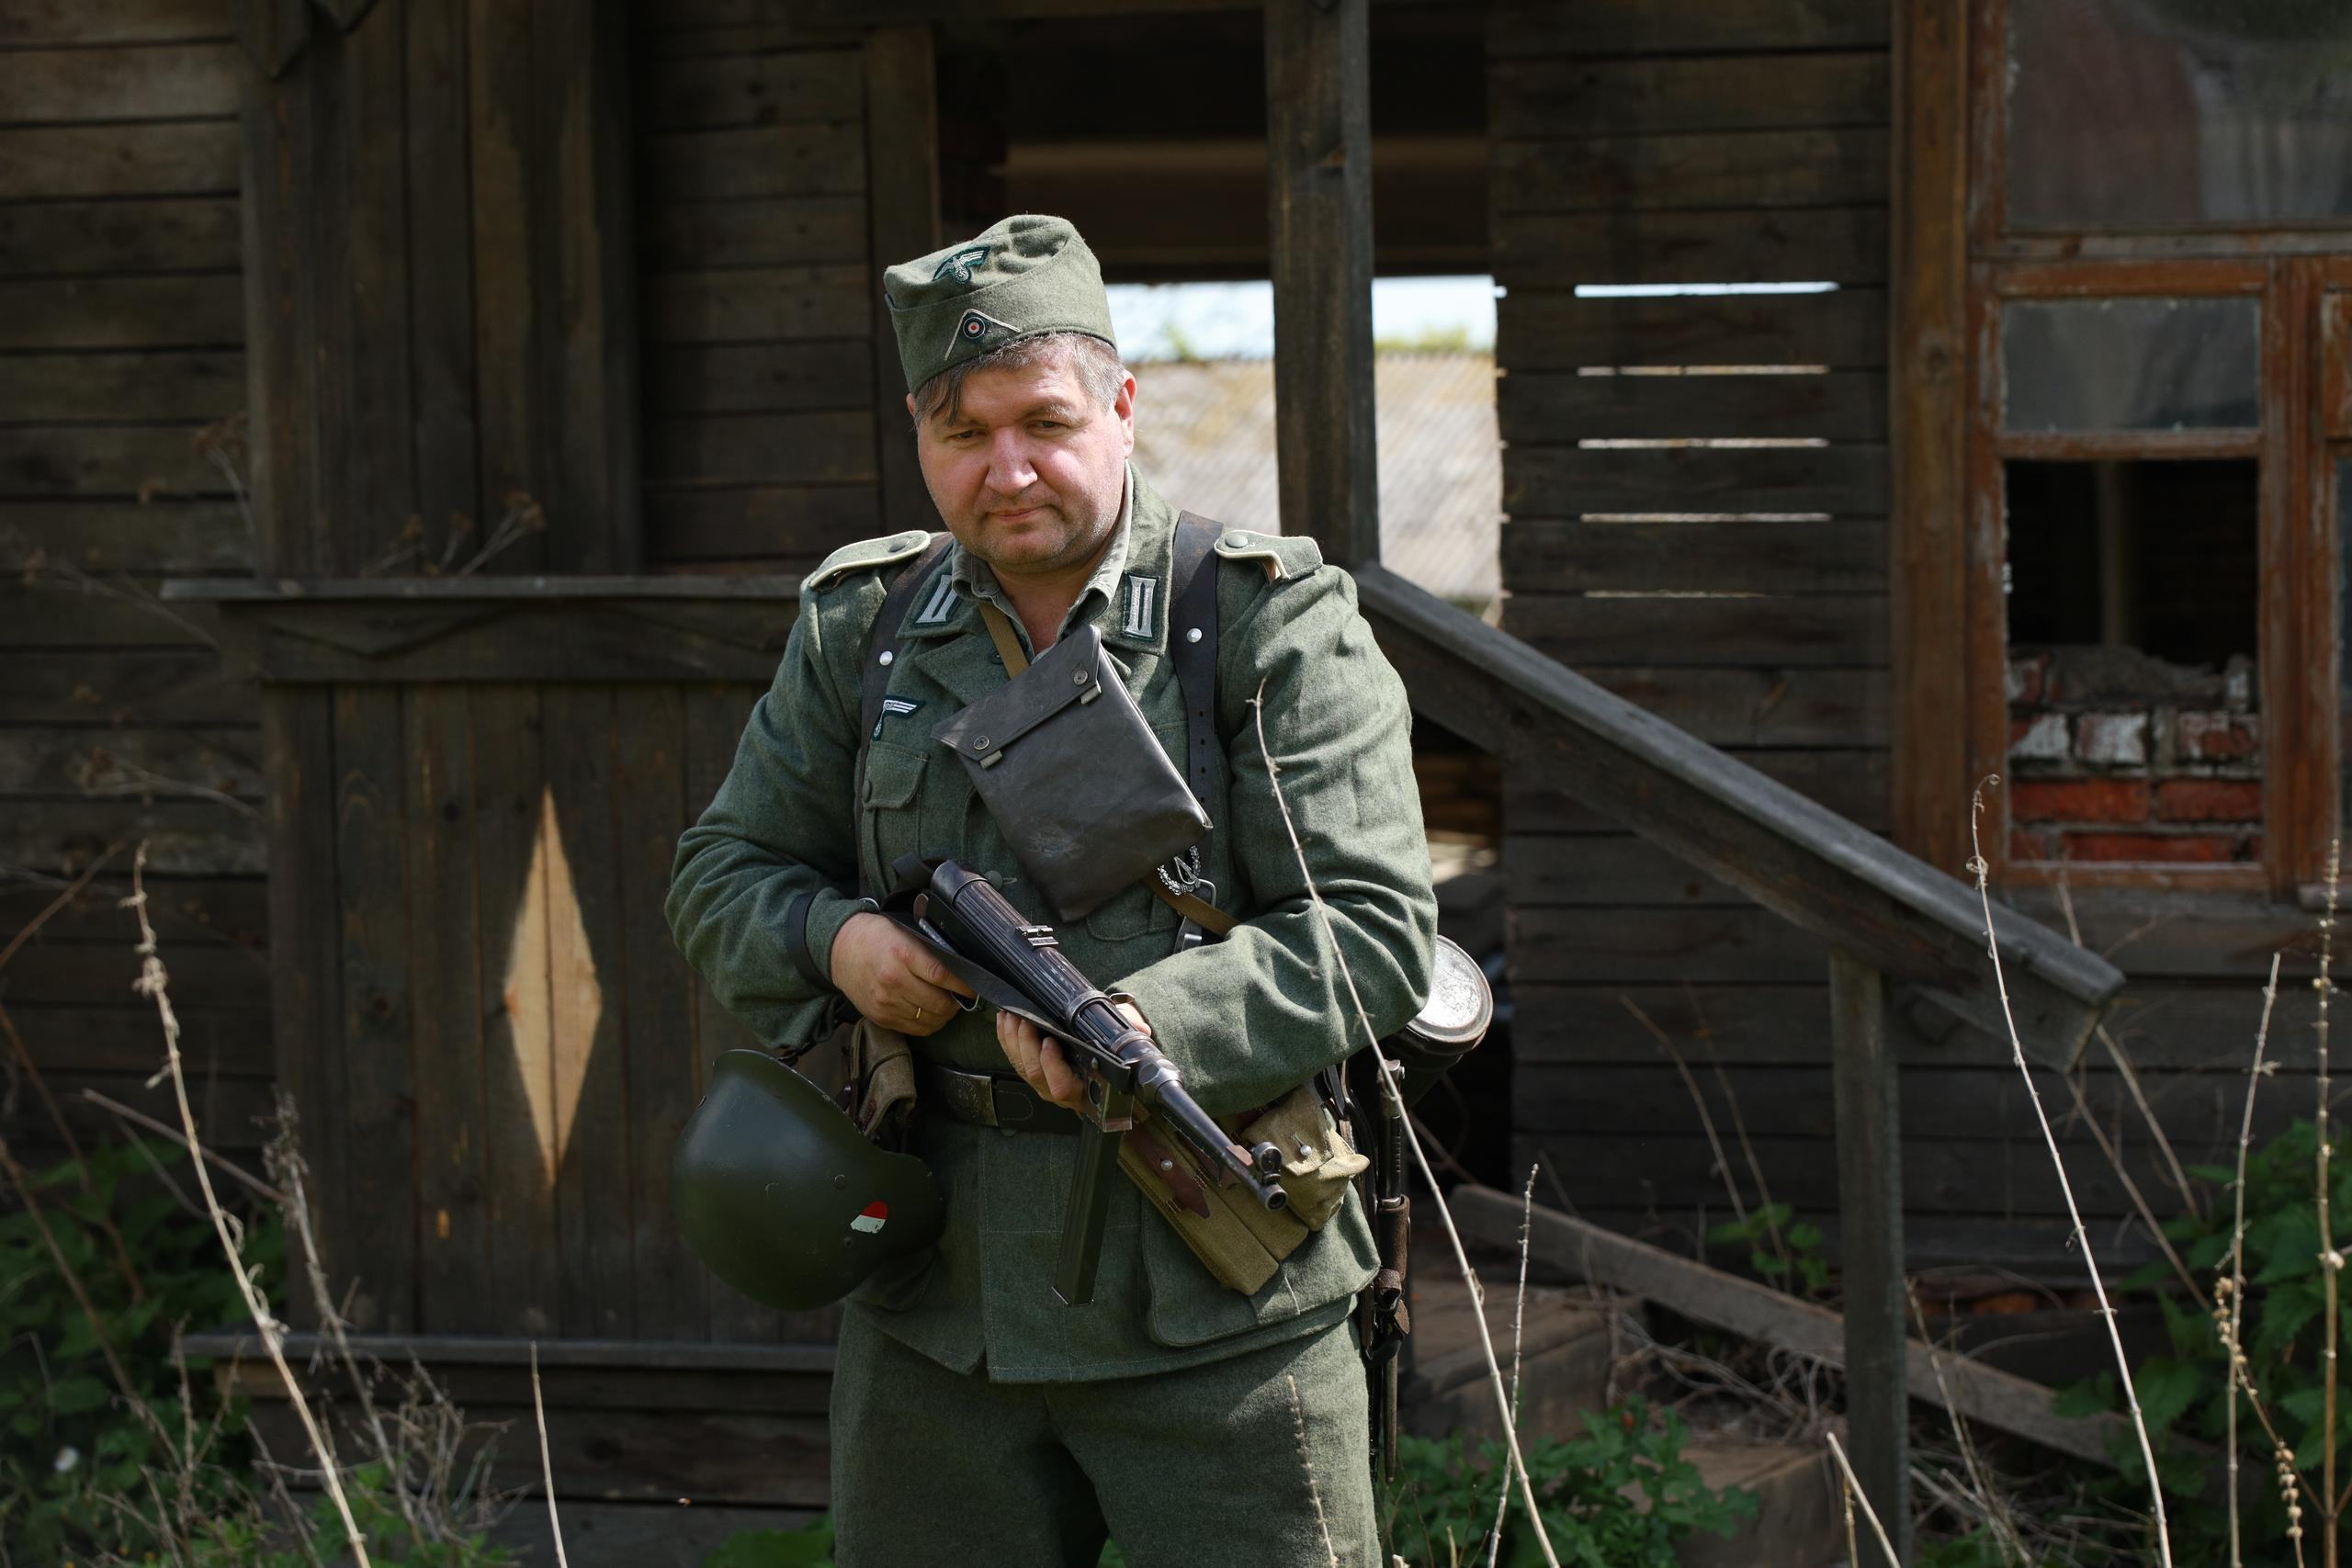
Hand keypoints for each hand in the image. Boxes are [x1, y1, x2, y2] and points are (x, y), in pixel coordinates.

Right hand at [827, 911, 973, 1035]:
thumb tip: (961, 968)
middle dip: (955, 1004)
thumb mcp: (904, 932)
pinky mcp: (880, 1017)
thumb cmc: (876, 937)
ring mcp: (886, 1002)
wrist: (839, 950)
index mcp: (903, 954)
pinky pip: (914, 1029)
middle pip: (938, 1003)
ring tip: (945, 1005)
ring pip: (929, 1020)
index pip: (942, 975)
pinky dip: (927, 1024)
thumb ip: (929, 950)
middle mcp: (894, 981)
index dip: (963, 986)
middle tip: (960, 998)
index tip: (974, 988)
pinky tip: (929, 1013)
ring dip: (943, 1016)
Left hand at [996, 1001, 1149, 1113]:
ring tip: (1012, 1014)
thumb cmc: (1113, 1051)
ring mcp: (1042, 1082)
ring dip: (1012, 1039)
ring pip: (1020, 1066)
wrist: (1103, 1058)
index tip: (1050, 1041)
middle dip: (1025, 1044)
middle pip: (1034, 1073)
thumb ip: (1131, 1031)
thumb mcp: (1124, 1040)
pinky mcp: (1030, 1071)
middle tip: (1025, 1019)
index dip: (1051, 1064)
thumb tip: (1140, 1029)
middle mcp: (1059, 1090)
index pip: (1061, 1086)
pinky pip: (1012, 1058)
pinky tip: (1004, 1019)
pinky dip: (1005, 1038)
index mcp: (1083, 1088)